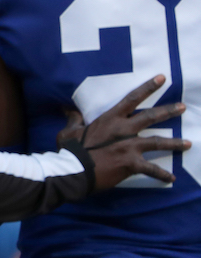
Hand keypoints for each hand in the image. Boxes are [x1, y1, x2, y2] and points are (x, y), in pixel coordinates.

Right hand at [62, 75, 191, 190]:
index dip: (147, 88)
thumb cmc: (71, 150)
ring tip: (189, 143)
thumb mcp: (68, 131)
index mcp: (110, 119)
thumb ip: (74, 119)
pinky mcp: (131, 164)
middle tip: (183, 107)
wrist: (75, 170)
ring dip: (175, 143)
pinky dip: (162, 175)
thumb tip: (69, 109)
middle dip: (168, 111)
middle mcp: (124, 130)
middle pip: (150, 117)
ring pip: (157, 142)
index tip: (161, 78)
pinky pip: (151, 169)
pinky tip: (171, 178)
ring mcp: (130, 147)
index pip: (132, 99)